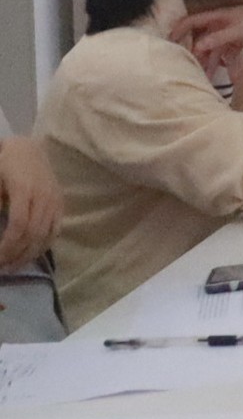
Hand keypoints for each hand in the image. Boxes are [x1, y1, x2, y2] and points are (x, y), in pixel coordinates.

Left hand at [0, 134, 62, 270]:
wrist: (28, 150)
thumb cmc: (5, 165)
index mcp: (24, 189)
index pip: (19, 225)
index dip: (8, 246)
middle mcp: (44, 196)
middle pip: (33, 234)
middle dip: (16, 255)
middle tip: (3, 268)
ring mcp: (55, 200)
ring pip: (46, 235)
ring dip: (30, 255)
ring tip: (15, 266)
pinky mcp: (61, 204)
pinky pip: (56, 230)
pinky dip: (45, 246)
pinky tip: (32, 254)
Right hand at [169, 3, 242, 66]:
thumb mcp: (238, 30)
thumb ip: (218, 38)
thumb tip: (198, 46)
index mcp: (218, 16)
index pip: (192, 21)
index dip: (179, 30)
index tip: (168, 41)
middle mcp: (221, 23)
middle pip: (202, 38)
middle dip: (194, 53)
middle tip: (187, 68)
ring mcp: (230, 31)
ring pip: (213, 47)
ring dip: (207, 61)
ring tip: (203, 76)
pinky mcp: (238, 39)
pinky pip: (224, 50)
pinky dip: (220, 60)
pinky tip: (217, 72)